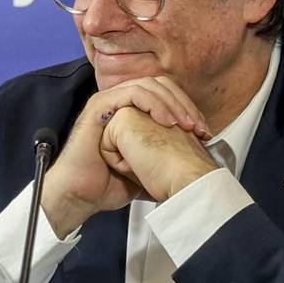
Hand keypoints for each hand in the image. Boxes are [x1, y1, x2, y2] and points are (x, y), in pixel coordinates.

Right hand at [42, 78, 213, 234]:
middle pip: (160, 86)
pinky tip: (166, 121)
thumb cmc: (106, 185)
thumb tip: (192, 161)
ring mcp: (108, 102)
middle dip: (184, 104)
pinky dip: (153, 103)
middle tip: (199, 127)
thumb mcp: (145, 169)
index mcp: (130, 112)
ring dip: (172, 103)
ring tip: (185, 124)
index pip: (165, 96)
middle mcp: (120, 103)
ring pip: (148, 85)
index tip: (203, 133)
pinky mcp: (100, 106)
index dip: (187, 109)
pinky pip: (132, 93)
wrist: (80, 197)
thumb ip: (163, 157)